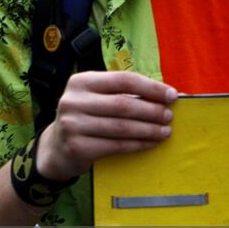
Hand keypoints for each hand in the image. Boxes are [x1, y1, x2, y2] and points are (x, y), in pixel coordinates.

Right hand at [35, 71, 176, 181]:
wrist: (57, 147)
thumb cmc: (85, 117)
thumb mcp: (95, 98)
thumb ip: (122, 93)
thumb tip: (165, 95)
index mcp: (81, 82)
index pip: (122, 80)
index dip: (151, 87)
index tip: (171, 95)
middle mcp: (73, 101)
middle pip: (123, 104)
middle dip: (152, 110)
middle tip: (169, 116)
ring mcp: (73, 125)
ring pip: (122, 127)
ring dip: (149, 130)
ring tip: (165, 131)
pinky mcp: (77, 147)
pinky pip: (116, 145)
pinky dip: (138, 144)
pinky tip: (150, 143)